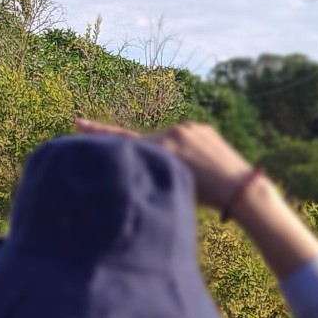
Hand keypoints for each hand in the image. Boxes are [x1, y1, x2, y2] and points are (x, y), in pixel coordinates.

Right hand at [76, 118, 252, 210]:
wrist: (240, 187)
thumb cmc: (202, 196)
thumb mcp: (168, 183)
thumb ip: (148, 167)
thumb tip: (137, 159)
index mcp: (163, 148)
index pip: (124, 139)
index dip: (98, 133)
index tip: (78, 121)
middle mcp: (174, 132)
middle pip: (148, 142)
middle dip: (149, 155)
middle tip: (164, 173)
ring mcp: (190, 127)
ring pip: (168, 140)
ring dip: (171, 152)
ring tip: (191, 172)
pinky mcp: (202, 127)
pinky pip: (185, 137)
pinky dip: (186, 149)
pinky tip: (201, 164)